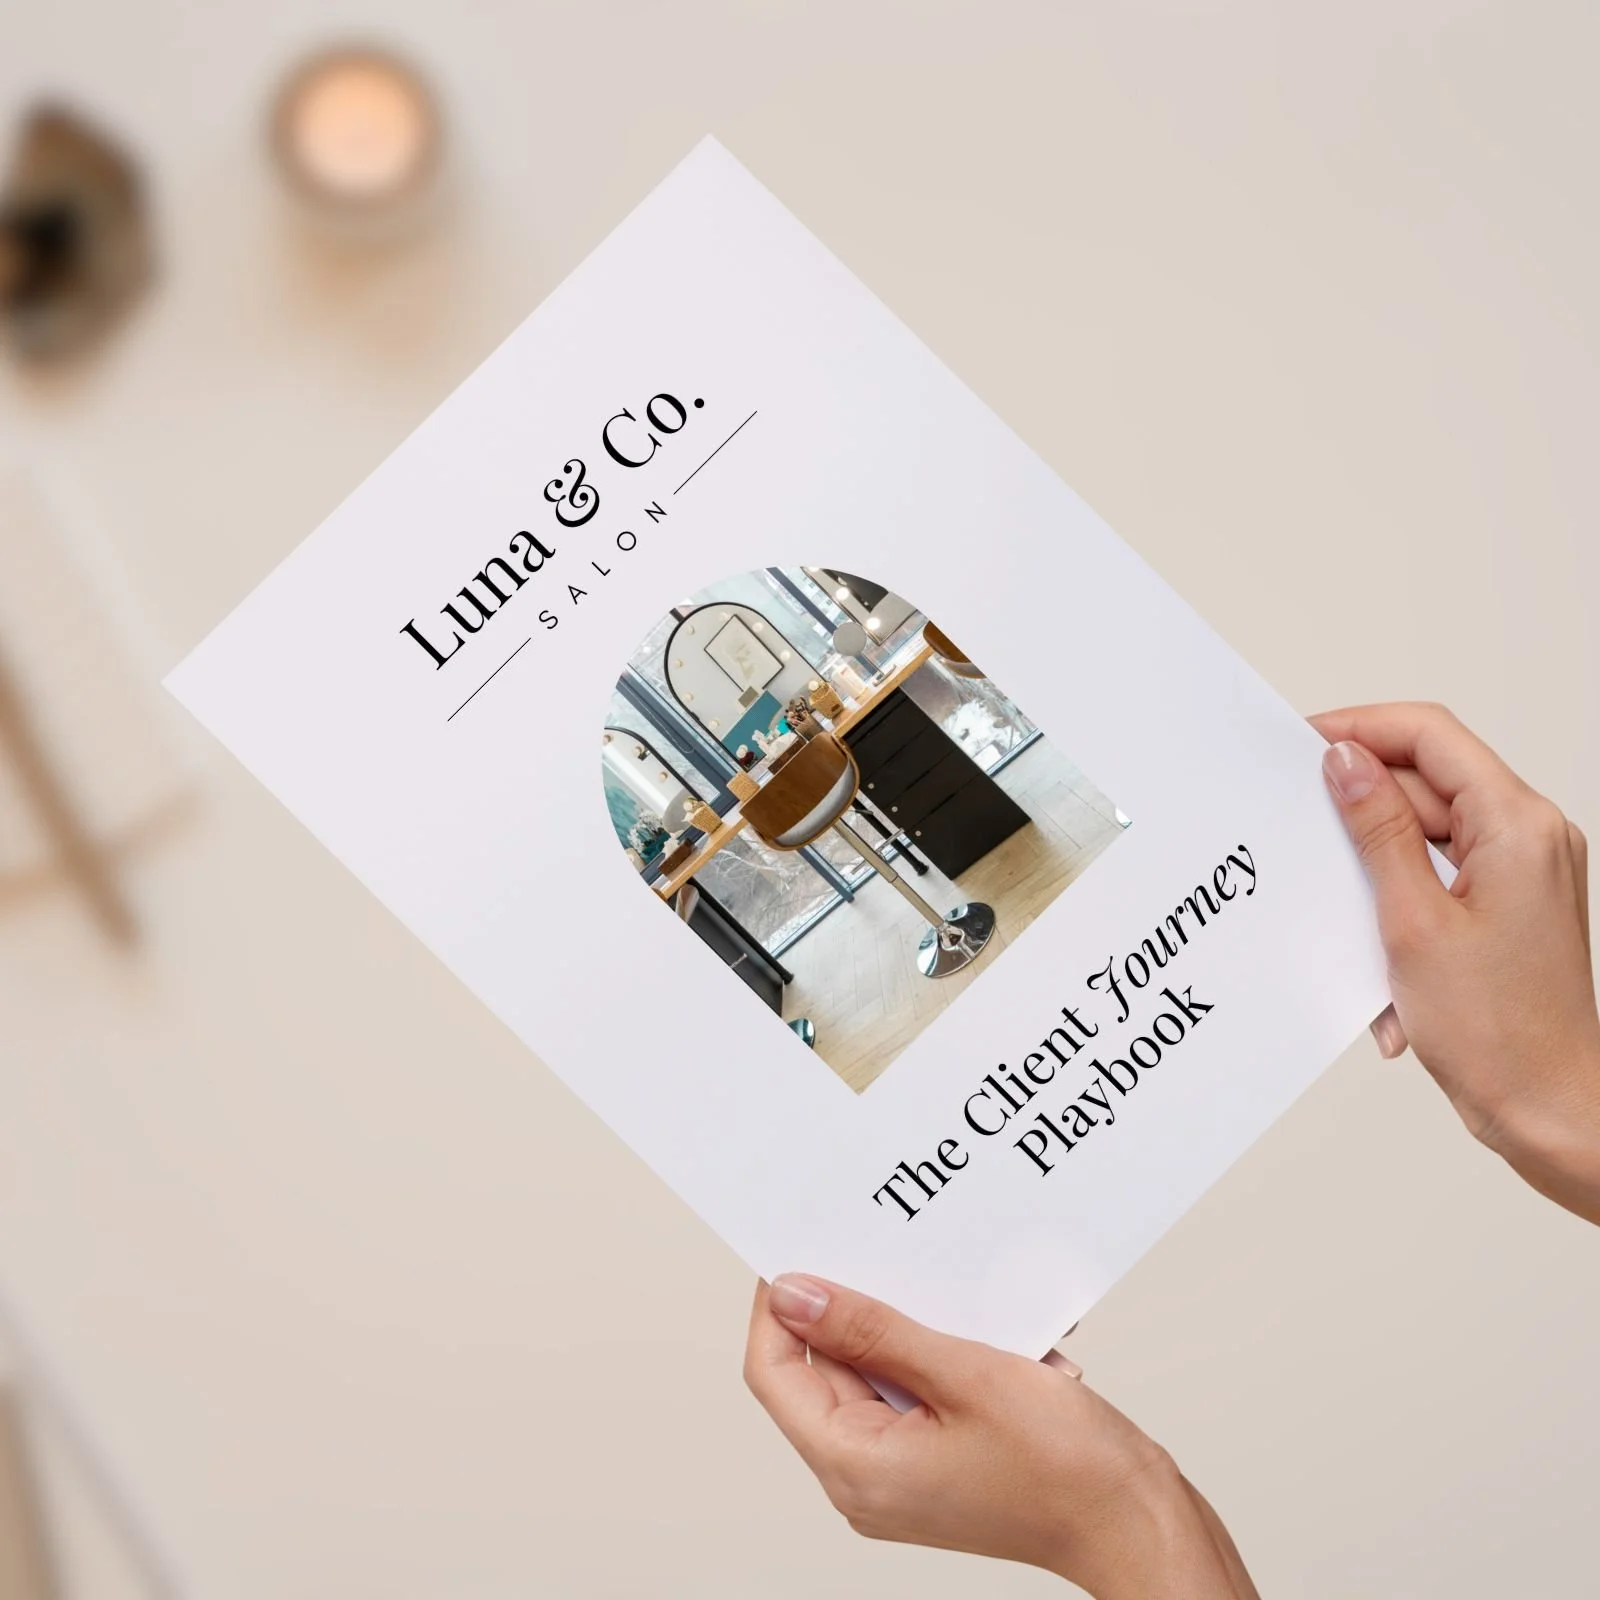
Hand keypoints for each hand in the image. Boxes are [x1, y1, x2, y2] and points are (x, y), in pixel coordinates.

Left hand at [745, 1275, 1256, 1597]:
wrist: (1137, 1522)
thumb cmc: (1066, 1467)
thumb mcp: (964, 1373)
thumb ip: (872, 1329)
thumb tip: (793, 1292)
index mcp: (854, 1466)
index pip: (773, 1371)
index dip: (776, 1304)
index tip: (800, 1245)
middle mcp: (862, 1480)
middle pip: (819, 1371)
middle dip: (852, 1307)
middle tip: (880, 1246)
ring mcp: (898, 1475)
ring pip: (870, 1375)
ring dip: (906, 1326)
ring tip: (952, 1295)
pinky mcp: (931, 1465)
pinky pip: (908, 1391)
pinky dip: (935, 1352)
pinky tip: (985, 1331)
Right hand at [1314, 702, 1599, 1221]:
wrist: (1551, 1111)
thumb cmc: (1500, 1034)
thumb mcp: (1412, 921)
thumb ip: (1376, 830)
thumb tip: (1346, 761)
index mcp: (1518, 826)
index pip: (1430, 736)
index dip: (1360, 728)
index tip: (1302, 745)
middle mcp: (1530, 837)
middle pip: (1426, 781)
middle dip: (1359, 806)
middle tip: (1297, 825)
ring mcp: (1522, 871)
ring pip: (1425, 832)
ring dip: (1375, 867)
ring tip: (1346, 913)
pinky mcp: (1507, 905)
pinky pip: (1437, 875)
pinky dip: (1397, 903)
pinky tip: (1383, 961)